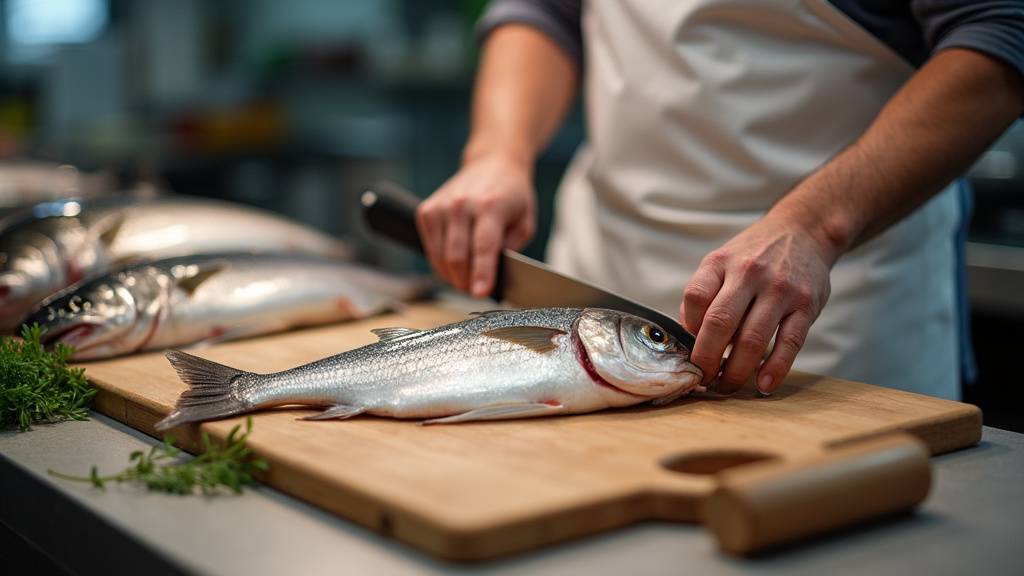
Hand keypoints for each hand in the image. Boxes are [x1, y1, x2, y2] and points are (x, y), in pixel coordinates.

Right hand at [416, 153, 535, 296]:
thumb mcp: (526, 222)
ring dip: (452, 276)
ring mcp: (441, 207)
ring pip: (440, 257)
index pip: (483, 247)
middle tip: (475, 291)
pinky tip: (454, 264)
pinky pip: (430, 249)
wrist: (492, 163)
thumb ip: (512, 249)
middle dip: (465, 282)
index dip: (482, 274)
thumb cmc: (512, 195)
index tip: (480, 294)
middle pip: (457, 257)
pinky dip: (440, 263)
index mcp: (491, 206)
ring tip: (466, 280)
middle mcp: (461, 205)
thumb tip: (495, 274)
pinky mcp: (427, 211)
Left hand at [679, 208, 840, 394]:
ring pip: (753, 339)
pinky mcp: (806, 304)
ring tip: (726, 387)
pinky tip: (763, 385)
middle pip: (720, 323)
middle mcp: (749, 273)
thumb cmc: (754, 255)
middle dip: (707, 359)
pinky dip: (775, 368)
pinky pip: (789, 343)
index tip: (688, 350)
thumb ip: (703, 295)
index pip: (695, 297)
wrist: (804, 231)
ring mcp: (780, 289)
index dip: (687, 329)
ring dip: (736, 371)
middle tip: (702, 381)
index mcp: (721, 262)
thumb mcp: (721, 262)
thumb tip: (687, 336)